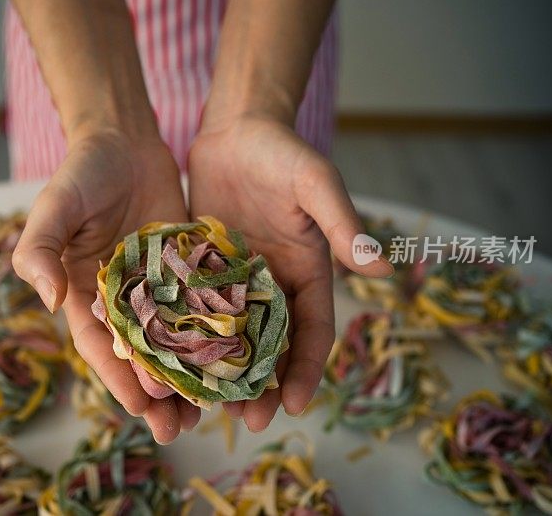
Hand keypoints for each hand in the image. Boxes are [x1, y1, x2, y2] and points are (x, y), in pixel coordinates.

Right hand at [12, 130, 199, 442]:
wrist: (123, 140)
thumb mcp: (53, 207)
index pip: (99, 346)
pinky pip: (199, 311)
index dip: (118, 377)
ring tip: (209, 414)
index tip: (143, 405)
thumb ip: (40, 250)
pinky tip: (232, 362)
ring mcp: (155, 289)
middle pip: (137, 358)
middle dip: (155, 395)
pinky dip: (211, 339)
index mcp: (83, 294)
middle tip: (177, 431)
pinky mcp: (185, 273)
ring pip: (172, 344)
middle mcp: (120, 301)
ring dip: (186, 379)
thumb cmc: (82, 172)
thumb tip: (45, 300)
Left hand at [188, 116, 392, 430]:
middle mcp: (273, 285)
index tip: (296, 406)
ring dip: (224, 374)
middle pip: (272, 346)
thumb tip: (380, 265)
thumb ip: (342, 223)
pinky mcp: (202, 271)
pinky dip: (188, 340)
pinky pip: (195, 312)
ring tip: (207, 409)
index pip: (313, 331)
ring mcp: (235, 281)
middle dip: (264, 386)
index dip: (309, 368)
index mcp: (308, 272)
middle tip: (248, 421)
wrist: (237, 130)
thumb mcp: (315, 183)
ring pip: (231, 338)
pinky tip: (171, 364)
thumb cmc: (283, 152)